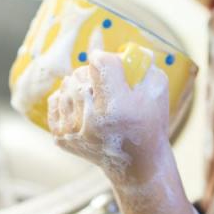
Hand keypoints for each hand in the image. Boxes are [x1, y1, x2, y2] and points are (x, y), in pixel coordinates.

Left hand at [48, 49, 170, 184]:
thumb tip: (122, 50)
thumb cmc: (149, 123)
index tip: (113, 67)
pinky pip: (56, 99)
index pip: (99, 61)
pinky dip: (68, 100)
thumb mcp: (157, 90)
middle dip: (94, 75)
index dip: (107, 60)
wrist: (136, 163)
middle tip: (108, 88)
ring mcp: (73, 129)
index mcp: (116, 106)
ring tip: (97, 101)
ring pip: (67, 84)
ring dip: (82, 87)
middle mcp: (91, 119)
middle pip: (80, 72)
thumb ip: (142, 63)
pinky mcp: (61, 136)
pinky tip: (83, 109)